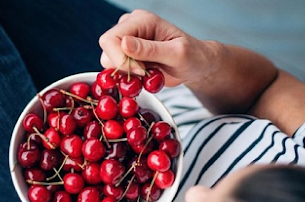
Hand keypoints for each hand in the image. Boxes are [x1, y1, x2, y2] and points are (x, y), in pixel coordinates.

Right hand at [99, 10, 219, 86]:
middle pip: (107, 51)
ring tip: (149, 73)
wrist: (197, 65)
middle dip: (124, 68)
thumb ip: (150, 50)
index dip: (121, 60)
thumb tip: (124, 43)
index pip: (110, 39)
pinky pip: (116, 70)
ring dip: (127, 74)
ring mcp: (127, 42)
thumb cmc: (192, 56)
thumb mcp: (176, 53)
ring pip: (109, 63)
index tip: (141, 71)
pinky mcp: (127, 56)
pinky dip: (129, 78)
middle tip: (146, 73)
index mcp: (141, 20)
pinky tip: (146, 76)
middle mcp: (130, 28)